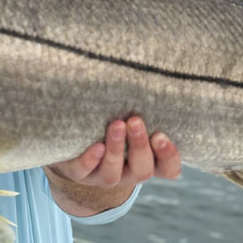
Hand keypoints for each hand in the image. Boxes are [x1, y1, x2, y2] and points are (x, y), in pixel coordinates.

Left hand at [47, 116, 180, 187]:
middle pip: (142, 170)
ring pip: (113, 174)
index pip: (168, 168)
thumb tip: (153, 67)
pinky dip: (91, 159)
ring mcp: (102, 175)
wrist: (73, 139)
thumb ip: (142, 103)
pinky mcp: (78, 173)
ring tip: (116, 125)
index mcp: (146, 161)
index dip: (169, 156)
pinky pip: (84, 172)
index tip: (161, 135)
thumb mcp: (130, 114)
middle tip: (135, 121)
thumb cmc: (111, 120)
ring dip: (116, 149)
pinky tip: (96, 146)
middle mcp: (127, 173)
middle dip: (140, 146)